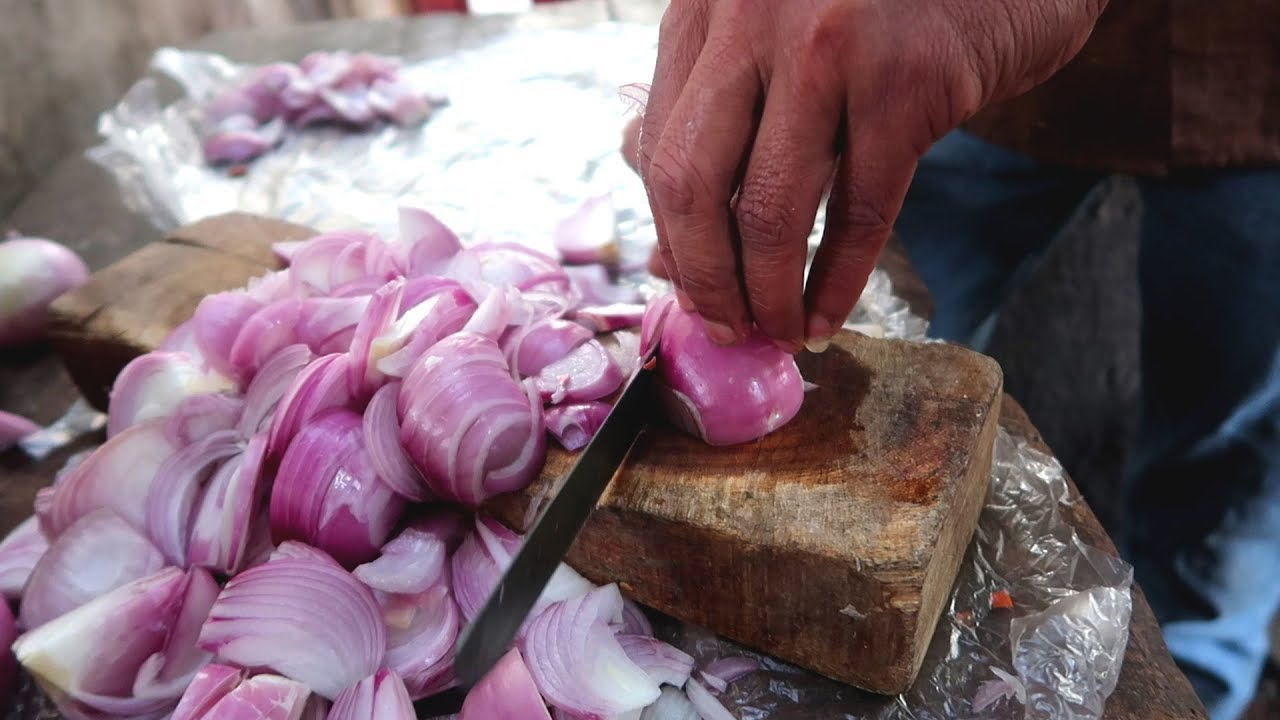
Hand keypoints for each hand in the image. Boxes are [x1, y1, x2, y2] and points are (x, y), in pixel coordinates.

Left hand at [631, 0, 1104, 350]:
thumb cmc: (879, 9)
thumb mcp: (775, 40)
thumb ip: (715, 127)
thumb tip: (667, 259)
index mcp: (707, 3)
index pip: (658, 148)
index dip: (671, 235)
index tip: (689, 289)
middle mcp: (753, 16)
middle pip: (692, 182)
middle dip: (704, 278)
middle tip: (724, 328)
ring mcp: (829, 46)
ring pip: (771, 211)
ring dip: (768, 296)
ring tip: (778, 331)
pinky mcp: (908, 84)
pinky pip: (858, 216)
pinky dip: (837, 284)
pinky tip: (827, 318)